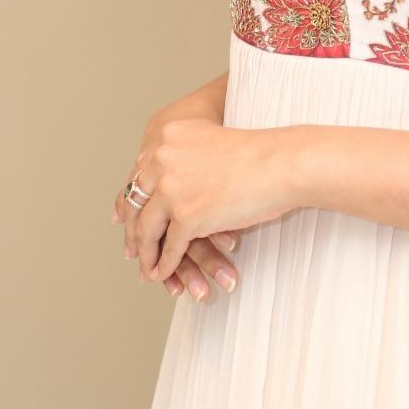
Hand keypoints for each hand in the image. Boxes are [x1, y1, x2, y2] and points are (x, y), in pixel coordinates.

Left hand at [130, 117, 301, 285]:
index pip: (139, 174)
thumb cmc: (257, 154)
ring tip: (147, 267)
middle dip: (133, 230)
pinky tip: (163, 273)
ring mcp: (172, 188)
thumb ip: (183, 159)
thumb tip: (168, 186)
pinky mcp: (187, 216)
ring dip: (146, 253)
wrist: (281, 163)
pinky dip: (165, 264)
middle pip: (135, 202)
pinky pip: (169, 247)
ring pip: (147, 229)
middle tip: (132, 249)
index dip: (132, 201)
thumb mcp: (209, 144)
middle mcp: (162, 158)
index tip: (126, 218)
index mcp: (168, 135)